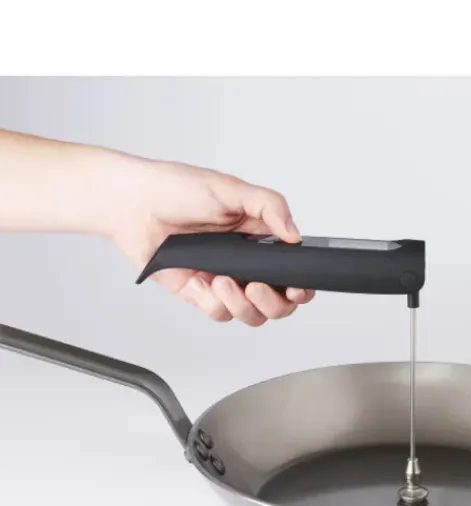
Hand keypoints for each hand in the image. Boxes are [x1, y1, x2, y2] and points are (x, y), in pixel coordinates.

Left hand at [111, 160, 314, 324]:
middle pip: (278, 304)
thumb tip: (295, 234)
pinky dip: (214, 302)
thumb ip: (270, 207)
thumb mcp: (231, 189)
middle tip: (257, 287)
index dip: (301, 287)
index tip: (297, 287)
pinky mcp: (199, 294)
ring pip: (251, 315)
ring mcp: (224, 282)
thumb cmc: (177, 188)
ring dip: (242, 305)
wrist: (132, 202)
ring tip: (224, 281)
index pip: (293, 273)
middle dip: (274, 303)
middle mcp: (246, 264)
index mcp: (260, 240)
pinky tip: (203, 280)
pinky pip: (219, 313)